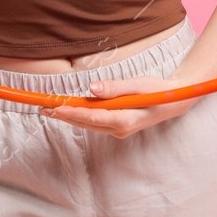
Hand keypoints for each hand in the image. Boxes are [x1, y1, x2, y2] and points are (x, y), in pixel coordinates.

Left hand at [39, 76, 198, 137]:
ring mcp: (118, 130)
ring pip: (88, 124)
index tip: (55, 108)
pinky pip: (94, 122)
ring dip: (69, 116)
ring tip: (50, 109)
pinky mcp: (117, 127)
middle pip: (86, 122)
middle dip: (64, 115)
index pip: (92, 117)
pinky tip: (69, 110)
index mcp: (125, 121)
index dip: (72, 113)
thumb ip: (115, 88)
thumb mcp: (138, 85)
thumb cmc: (157, 91)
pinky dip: (80, 116)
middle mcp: (119, 129)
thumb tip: (92, 89)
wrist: (173, 102)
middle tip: (43, 108)